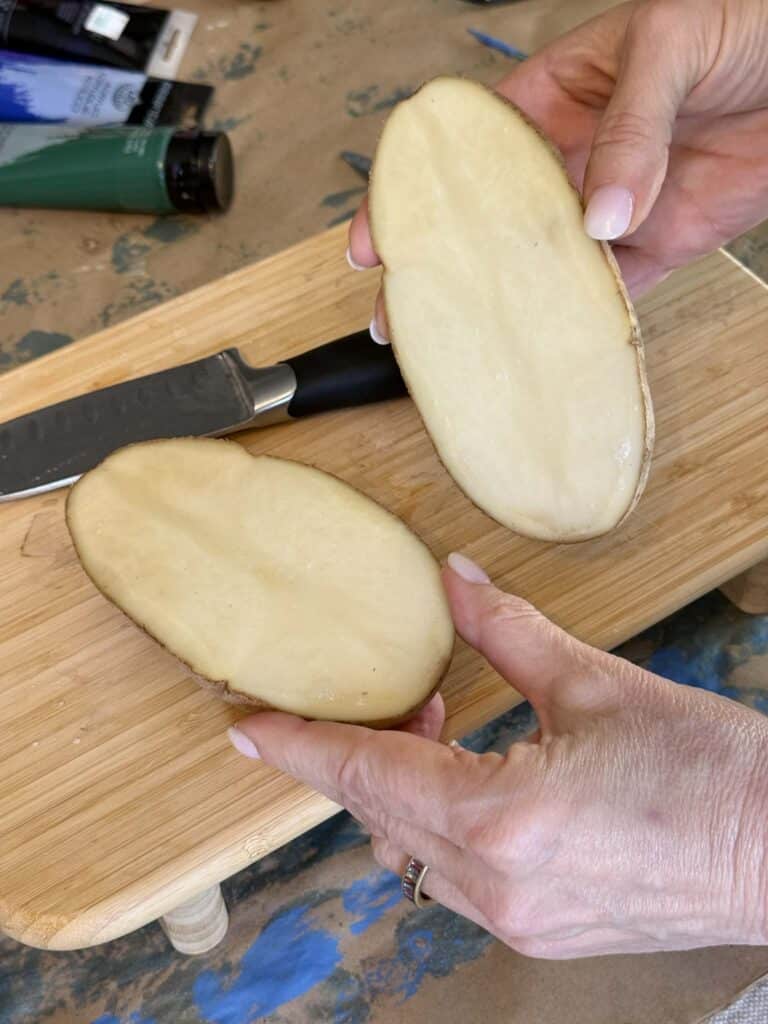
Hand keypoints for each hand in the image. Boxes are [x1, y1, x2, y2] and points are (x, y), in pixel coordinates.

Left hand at [228, 553, 767, 958]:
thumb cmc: (708, 771)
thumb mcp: (596, 684)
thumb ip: (507, 633)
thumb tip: (454, 584)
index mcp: (501, 818)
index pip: (366, 776)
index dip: (298, 746)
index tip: (246, 730)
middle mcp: (496, 885)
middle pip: (379, 816)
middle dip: (367, 755)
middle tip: (406, 701)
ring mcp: (517, 920)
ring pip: (411, 853)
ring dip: (405, 792)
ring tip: (447, 732)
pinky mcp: (540, 932)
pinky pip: (453, 880)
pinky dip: (442, 827)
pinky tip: (481, 783)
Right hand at [350, 0, 767, 320]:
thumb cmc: (744, 21)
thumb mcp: (670, 43)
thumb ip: (631, 127)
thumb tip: (599, 217)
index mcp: (551, 99)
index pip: (464, 151)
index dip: (412, 194)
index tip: (376, 239)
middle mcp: (570, 160)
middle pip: (488, 222)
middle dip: (440, 268)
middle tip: (400, 314)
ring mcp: (609, 208)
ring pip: (540, 267)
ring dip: (503, 306)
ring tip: (460, 344)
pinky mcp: (655, 246)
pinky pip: (610, 293)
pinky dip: (582, 324)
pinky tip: (545, 348)